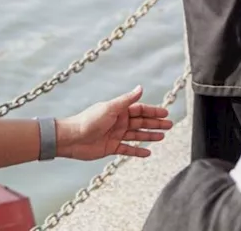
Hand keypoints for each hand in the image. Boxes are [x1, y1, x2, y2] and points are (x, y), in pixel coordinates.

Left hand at [56, 86, 173, 159]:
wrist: (71, 139)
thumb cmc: (88, 121)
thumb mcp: (110, 108)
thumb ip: (127, 100)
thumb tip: (141, 88)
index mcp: (119, 111)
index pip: (141, 110)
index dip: (153, 111)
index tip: (165, 113)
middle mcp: (119, 122)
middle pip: (141, 122)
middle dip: (156, 123)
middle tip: (170, 125)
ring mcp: (116, 135)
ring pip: (137, 135)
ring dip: (150, 136)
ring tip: (162, 137)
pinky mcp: (111, 147)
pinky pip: (128, 149)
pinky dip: (137, 151)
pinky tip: (147, 153)